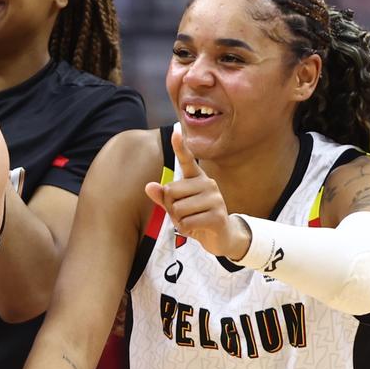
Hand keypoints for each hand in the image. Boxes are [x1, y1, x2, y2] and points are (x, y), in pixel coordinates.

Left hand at [146, 126, 249, 259]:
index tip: (175, 131)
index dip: (180, 147)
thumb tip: (148, 186)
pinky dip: (186, 229)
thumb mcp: (176, 207)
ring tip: (192, 221)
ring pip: (178, 209)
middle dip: (171, 208)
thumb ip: (163, 197)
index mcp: (197, 178)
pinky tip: (197, 229)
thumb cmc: (195, 218)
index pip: (187, 160)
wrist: (221, 237)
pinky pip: (188, 222)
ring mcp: (215, 199)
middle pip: (171, 191)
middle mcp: (208, 183)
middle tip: (186, 214)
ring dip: (179, 220)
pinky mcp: (217, 216)